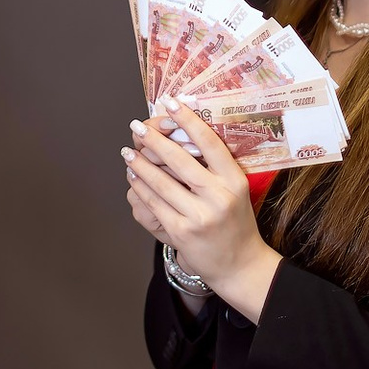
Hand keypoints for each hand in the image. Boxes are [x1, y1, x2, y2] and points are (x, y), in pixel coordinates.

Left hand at [122, 96, 283, 319]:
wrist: (239, 265)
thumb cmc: (235, 222)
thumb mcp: (236, 191)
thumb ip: (215, 167)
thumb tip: (181, 135)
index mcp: (234, 180)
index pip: (209, 143)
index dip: (187, 120)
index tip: (170, 103)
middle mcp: (219, 196)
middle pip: (180, 159)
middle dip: (154, 140)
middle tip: (137, 127)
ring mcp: (199, 215)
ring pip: (161, 182)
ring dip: (140, 164)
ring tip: (129, 152)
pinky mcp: (181, 231)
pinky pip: (154, 203)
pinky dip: (141, 187)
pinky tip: (134, 177)